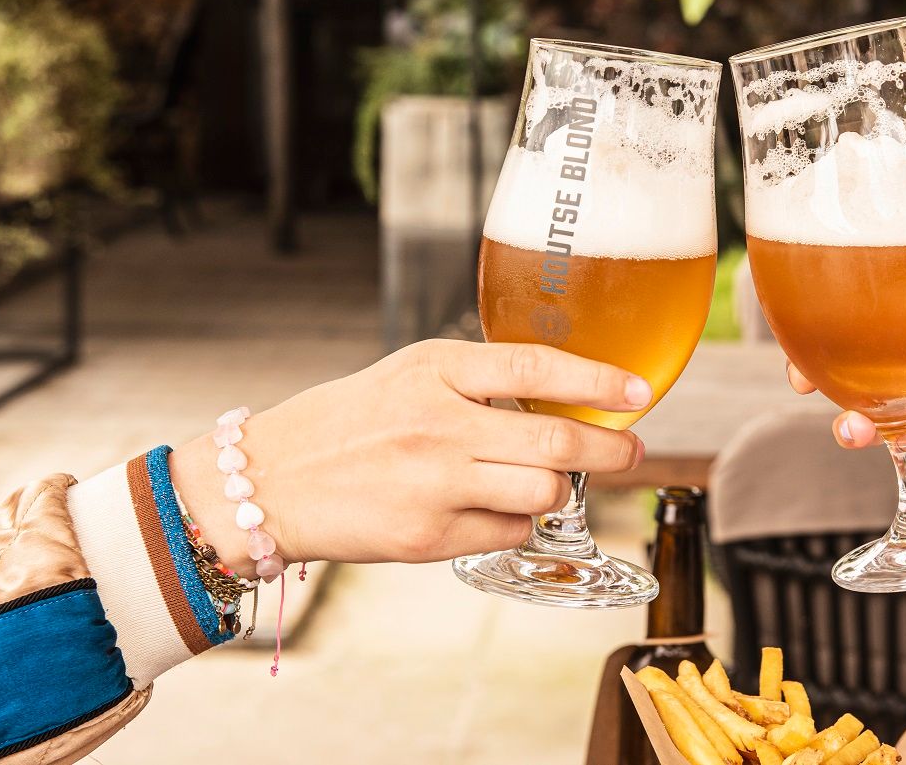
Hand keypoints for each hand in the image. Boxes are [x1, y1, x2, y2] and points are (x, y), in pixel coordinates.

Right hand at [170, 340, 652, 576]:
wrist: (265, 482)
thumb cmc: (345, 424)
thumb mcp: (408, 375)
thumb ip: (476, 383)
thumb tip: (561, 398)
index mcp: (436, 369)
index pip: (538, 367)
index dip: (600, 379)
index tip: (639, 389)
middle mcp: (439, 424)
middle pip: (557, 439)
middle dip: (610, 447)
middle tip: (631, 449)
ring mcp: (435, 484)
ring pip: (544, 492)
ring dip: (559, 489)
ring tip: (545, 481)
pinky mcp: (427, 538)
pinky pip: (508, 533)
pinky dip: (515, 524)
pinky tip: (490, 511)